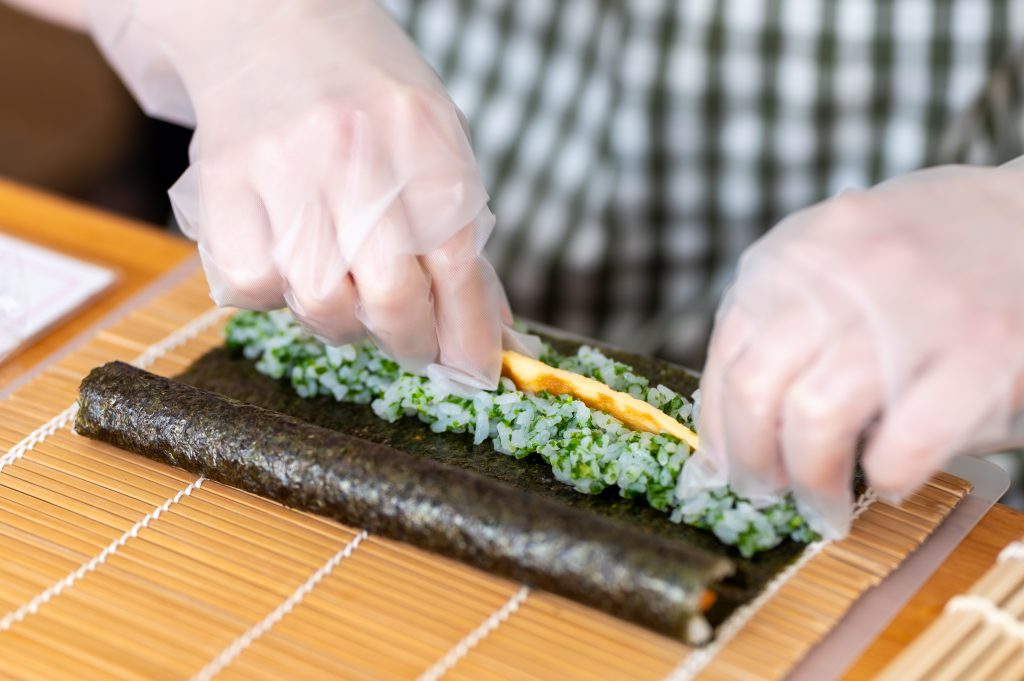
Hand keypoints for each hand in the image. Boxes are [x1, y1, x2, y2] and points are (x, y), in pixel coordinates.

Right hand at [88, 0, 508, 387]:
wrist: (267, 19)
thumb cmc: (365, 92)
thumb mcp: (435, 141)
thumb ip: (461, 233)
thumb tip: (487, 332)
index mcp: (424, 139)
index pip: (458, 265)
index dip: (468, 335)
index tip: (472, 372)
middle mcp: (357, 151)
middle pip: (389, 296)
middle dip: (408, 340)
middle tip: (408, 341)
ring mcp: (284, 165)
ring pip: (318, 302)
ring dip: (340, 322)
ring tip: (344, 288)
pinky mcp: (221, 180)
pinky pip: (248, 286)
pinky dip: (273, 295)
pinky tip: (287, 262)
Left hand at [685, 162, 1023, 537]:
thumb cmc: (927, 258)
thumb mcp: (835, 263)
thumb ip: (784, 325)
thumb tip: (731, 435)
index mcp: (796, 252)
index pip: (728, 353)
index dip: (720, 427)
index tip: (726, 466)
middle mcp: (843, 270)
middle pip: (757, 386)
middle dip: (752, 461)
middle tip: (768, 493)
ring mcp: (913, 307)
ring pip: (817, 417)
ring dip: (812, 481)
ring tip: (825, 505)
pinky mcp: (983, 349)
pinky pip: (904, 442)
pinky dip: (886, 476)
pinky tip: (889, 478)